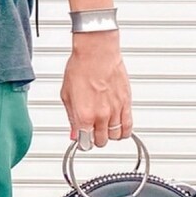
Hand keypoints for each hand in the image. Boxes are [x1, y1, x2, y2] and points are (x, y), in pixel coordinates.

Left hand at [61, 30, 132, 148]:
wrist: (97, 53)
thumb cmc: (81, 68)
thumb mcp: (67, 95)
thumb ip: (72, 117)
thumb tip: (74, 131)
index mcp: (84, 115)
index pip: (85, 142)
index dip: (82, 142)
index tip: (81, 138)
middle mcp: (102, 116)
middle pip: (101, 142)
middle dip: (95, 139)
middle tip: (91, 131)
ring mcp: (116, 110)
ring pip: (115, 137)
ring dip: (108, 135)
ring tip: (103, 127)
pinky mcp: (127, 103)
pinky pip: (128, 126)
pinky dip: (123, 130)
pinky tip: (118, 127)